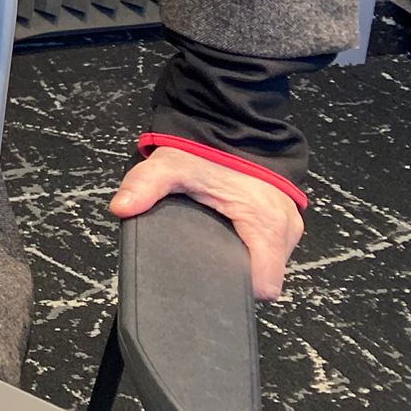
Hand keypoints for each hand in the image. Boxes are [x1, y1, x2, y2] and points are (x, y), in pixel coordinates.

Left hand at [107, 145, 303, 300]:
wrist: (230, 124)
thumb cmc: (206, 149)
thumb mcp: (170, 166)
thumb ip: (144, 186)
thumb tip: (121, 208)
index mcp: (266, 223)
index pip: (264, 285)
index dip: (236, 287)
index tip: (210, 279)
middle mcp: (286, 228)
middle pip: (264, 276)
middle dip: (236, 273)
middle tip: (205, 260)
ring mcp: (289, 224)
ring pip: (268, 263)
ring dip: (244, 259)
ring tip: (215, 247)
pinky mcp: (285, 219)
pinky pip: (270, 246)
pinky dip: (251, 246)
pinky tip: (228, 237)